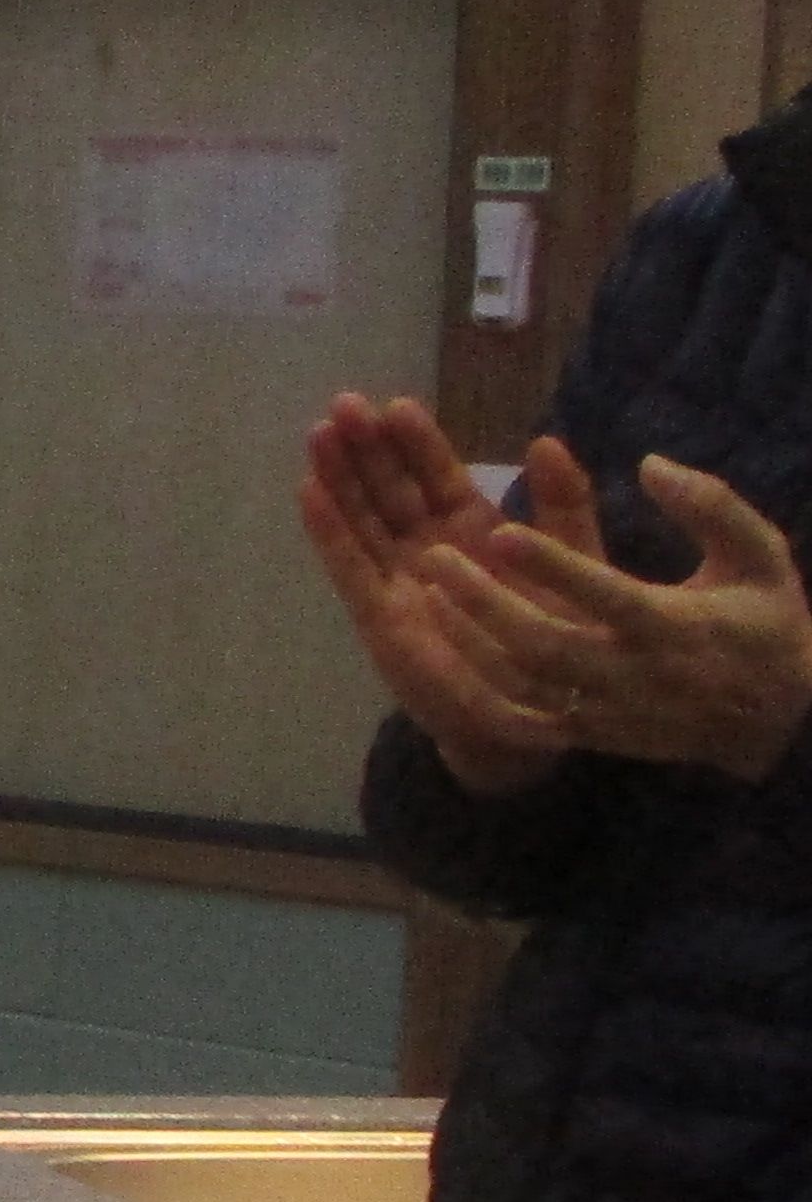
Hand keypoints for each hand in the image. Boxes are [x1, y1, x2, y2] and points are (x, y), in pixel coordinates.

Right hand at [296, 395, 566, 796]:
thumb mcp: (577, 562)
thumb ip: (565, 505)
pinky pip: (348, 566)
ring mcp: (397, 578)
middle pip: (389, 487)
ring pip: (362, 517)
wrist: (537, 714)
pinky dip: (328, 530)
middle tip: (346, 404)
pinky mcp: (377, 615)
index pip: (438, 473)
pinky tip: (309, 492)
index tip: (397, 405)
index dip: (417, 441)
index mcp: (473, 527)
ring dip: (338, 476)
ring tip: (319, 434)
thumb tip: (545, 440)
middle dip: (367, 446)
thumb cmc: (561, 637)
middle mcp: (427, 545)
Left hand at [448, 445, 811, 783]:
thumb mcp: (759, 555)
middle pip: (546, 645)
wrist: (776, 724)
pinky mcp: (590, 737)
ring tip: (424, 593)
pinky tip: (441, 655)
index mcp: (674, 625)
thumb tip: (649, 464)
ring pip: (523, 684)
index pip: (606, 593)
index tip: (500, 530)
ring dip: (470, 641)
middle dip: (486, 604)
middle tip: (436, 559)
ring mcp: (607, 712)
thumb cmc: (764, 623)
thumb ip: (711, 506)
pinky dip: (478, 693)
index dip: (552, 565)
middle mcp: (634, 673)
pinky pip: (523, 723)